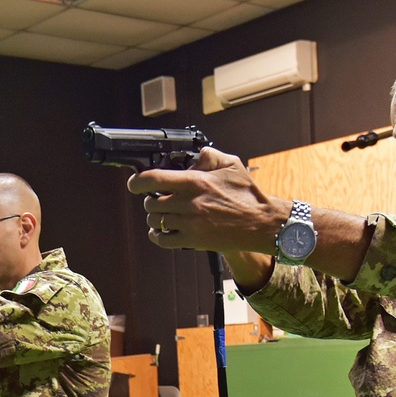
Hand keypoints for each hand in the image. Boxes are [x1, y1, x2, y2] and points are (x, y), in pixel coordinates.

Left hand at [129, 147, 288, 253]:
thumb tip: (193, 158)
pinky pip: (163, 240)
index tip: (134, 183)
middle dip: (150, 198)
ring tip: (161, 213)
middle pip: (151, 202)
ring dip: (154, 216)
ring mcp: (190, 224)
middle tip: (157, 198)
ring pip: (155, 220)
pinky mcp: (193, 241)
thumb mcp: (232, 165)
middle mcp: (190, 203)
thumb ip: (209, 156)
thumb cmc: (248, 195)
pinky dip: (156, 235)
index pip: (155, 179)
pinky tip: (159, 230)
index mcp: (196, 182)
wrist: (261, 223)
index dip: (138, 181)